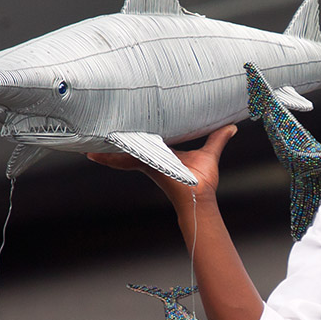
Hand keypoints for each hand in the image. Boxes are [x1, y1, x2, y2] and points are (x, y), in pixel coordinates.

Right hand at [87, 125, 236, 206]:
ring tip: (89, 140)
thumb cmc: (203, 180)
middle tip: (98, 127)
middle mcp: (151, 157)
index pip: (146, 139)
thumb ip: (217, 139)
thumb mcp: (210, 153)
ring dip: (106, 147)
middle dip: (114, 139)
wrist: (201, 196)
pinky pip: (124, 160)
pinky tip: (93, 155)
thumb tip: (232, 127)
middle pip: (130, 144)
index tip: (123, 122)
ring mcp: (146, 162)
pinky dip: (109, 158)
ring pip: (123, 151)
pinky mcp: (145, 165)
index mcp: (163, 152)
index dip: (135, 132)